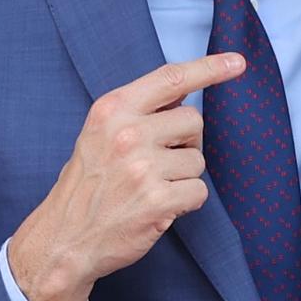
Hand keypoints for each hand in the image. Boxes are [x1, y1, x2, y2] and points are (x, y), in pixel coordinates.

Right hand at [6, 52, 244, 300]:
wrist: (63, 239)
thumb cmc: (86, 186)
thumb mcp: (99, 134)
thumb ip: (137, 112)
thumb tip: (185, 93)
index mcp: (112, 109)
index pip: (170, 78)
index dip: (209, 68)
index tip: (236, 62)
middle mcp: (127, 133)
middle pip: (193, 121)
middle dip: (185, 143)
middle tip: (157, 162)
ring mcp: (143, 167)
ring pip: (198, 160)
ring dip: (182, 176)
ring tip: (150, 188)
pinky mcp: (158, 201)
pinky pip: (198, 192)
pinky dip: (184, 202)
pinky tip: (157, 208)